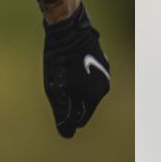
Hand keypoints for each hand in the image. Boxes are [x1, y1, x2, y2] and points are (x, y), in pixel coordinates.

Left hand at [42, 3, 109, 137]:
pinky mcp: (98, 58)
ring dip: (73, 86)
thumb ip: (63, 112)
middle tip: (56, 86)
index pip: (82, 117)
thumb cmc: (60, 59)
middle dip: (70, 100)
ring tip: (60, 73)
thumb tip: (67, 133)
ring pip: (85, 87)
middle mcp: (104, 84)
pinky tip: (66, 64)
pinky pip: (86, 73)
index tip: (56, 105)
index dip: (67, 116)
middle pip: (84, 103)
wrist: (68, 28)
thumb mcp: (56, 89)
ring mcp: (103, 70)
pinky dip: (76, 74)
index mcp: (96, 94)